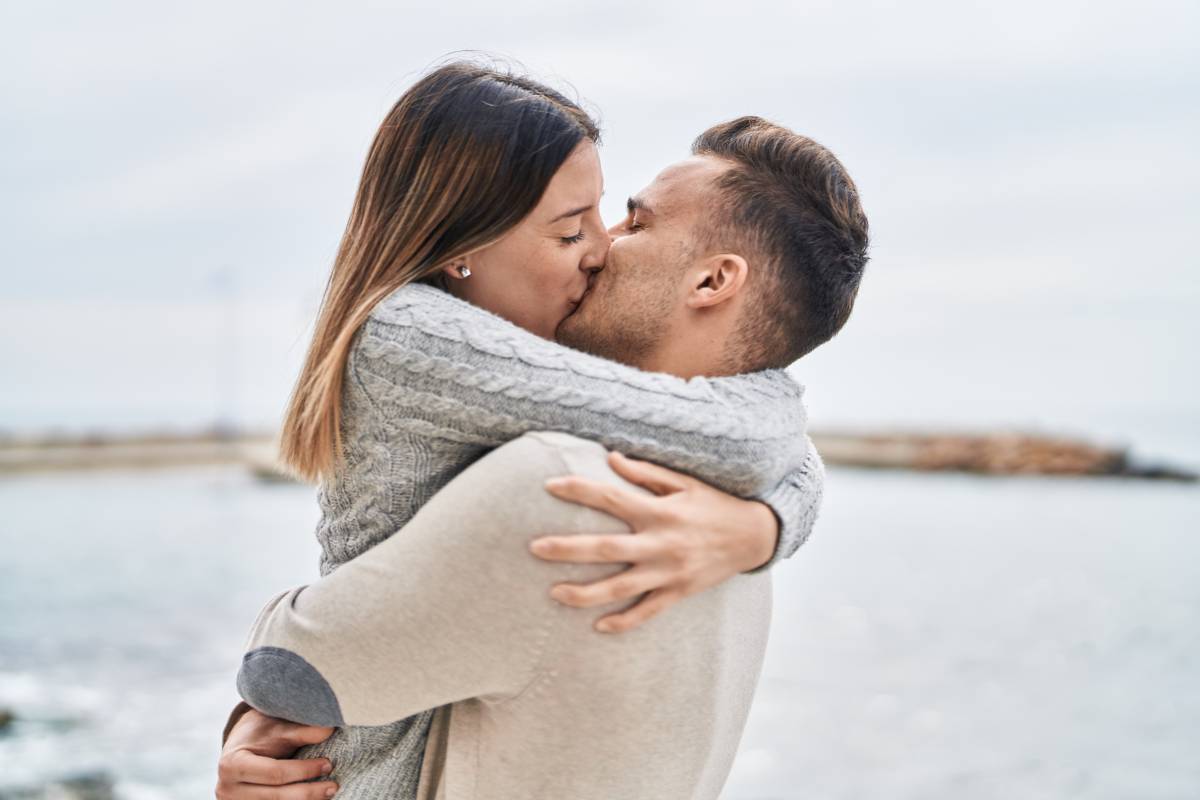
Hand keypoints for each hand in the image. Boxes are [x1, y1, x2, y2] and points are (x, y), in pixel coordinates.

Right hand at [216, 707, 338, 799]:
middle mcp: (226, 789)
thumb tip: (329, 729)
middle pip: (276, 797)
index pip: (275, 773)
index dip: (304, 770)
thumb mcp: (278, 727)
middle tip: (333, 786)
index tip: (328, 764)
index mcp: (232, 764)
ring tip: (326, 794)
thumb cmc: (260, 733)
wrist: (239, 746)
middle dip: (308, 793)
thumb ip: (301, 731)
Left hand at [530, 451, 778, 633]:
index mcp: (659, 511)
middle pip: (606, 549)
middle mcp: (661, 543)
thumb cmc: (714, 504)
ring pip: (620, 588)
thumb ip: (646, 473)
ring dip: (585, 593)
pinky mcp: (678, 593)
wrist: (754, 536)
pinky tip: (598, 626)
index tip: (549, 486)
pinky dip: (623, 621)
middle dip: (568, 550)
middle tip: (533, 547)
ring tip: (554, 593)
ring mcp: (669, 572)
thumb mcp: (684, 482)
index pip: (611, 497)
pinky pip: (647, 612)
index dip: (579, 490)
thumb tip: (610, 458)